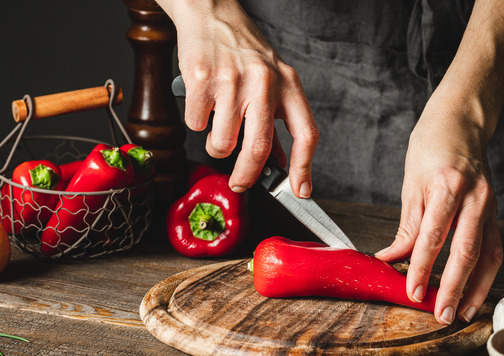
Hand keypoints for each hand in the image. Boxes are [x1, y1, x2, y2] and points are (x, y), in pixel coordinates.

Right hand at [157, 0, 317, 197]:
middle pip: (258, 148)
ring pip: (222, 142)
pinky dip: (197, 122)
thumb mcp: (271, 82)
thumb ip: (275, 122)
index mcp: (288, 84)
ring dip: (216, 146)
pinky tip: (203, 102)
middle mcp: (264, 82)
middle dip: (247, 175)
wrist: (211, 14)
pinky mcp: (202, 79)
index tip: (301, 190)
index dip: (304, 167)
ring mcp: (232, 81)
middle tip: (240, 183)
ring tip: (218, 125)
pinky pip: (197, 124)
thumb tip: (279, 164)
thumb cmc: (243, 51)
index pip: (306, 133)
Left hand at [375, 95, 502, 324]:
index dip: (421, 268)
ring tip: (463, 313)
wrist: (461, 123)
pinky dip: (485, 273)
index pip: (433, 237)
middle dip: (453, 288)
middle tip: (442, 314)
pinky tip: (475, 291)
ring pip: (487, 255)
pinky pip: (494, 248)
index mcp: (447, 187)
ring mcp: (489, 205)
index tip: (412, 292)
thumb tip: (392, 258)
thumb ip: (407, 226)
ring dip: (476, 288)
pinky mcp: (494, 212)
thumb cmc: (431, 148)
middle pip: (466, 251)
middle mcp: (474, 198)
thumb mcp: (411, 184)